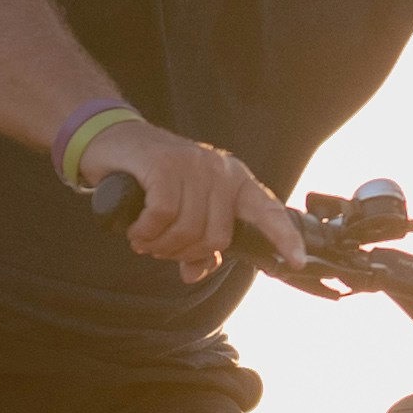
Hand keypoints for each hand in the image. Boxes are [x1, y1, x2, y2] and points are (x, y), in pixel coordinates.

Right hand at [93, 120, 306, 281]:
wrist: (114, 139)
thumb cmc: (152, 179)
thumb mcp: (181, 209)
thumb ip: (195, 242)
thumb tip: (195, 273)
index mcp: (234, 180)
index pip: (267, 211)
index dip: (284, 237)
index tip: (298, 262)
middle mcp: (219, 171)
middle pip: (216, 236)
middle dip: (184, 252)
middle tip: (160, 248)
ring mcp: (193, 165)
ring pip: (188, 230)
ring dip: (161, 246)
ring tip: (146, 239)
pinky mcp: (165, 165)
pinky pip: (163, 216)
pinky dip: (146, 232)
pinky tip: (136, 231)